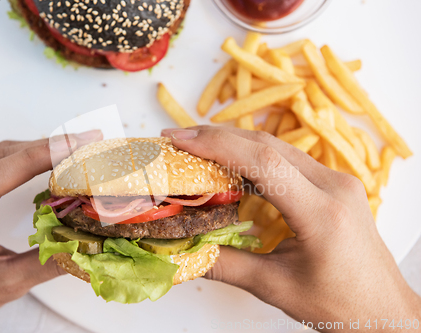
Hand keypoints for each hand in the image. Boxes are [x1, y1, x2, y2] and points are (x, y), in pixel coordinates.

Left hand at [0, 130, 101, 332]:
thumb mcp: (2, 285)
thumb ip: (46, 264)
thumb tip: (86, 244)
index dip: (34, 158)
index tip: (71, 148)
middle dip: (45, 147)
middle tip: (85, 142)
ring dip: (36, 147)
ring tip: (74, 147)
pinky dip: (21, 155)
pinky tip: (45, 155)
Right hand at [162, 126, 420, 331]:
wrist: (383, 310)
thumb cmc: (338, 303)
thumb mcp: (275, 287)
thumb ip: (225, 266)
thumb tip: (182, 252)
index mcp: (322, 212)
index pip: (263, 162)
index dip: (217, 145)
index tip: (180, 141)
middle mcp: (334, 186)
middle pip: (267, 145)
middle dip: (217, 137)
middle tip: (177, 140)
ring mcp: (337, 180)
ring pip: (277, 146)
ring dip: (234, 142)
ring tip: (196, 146)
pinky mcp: (333, 184)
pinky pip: (288, 158)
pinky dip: (253, 155)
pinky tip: (230, 161)